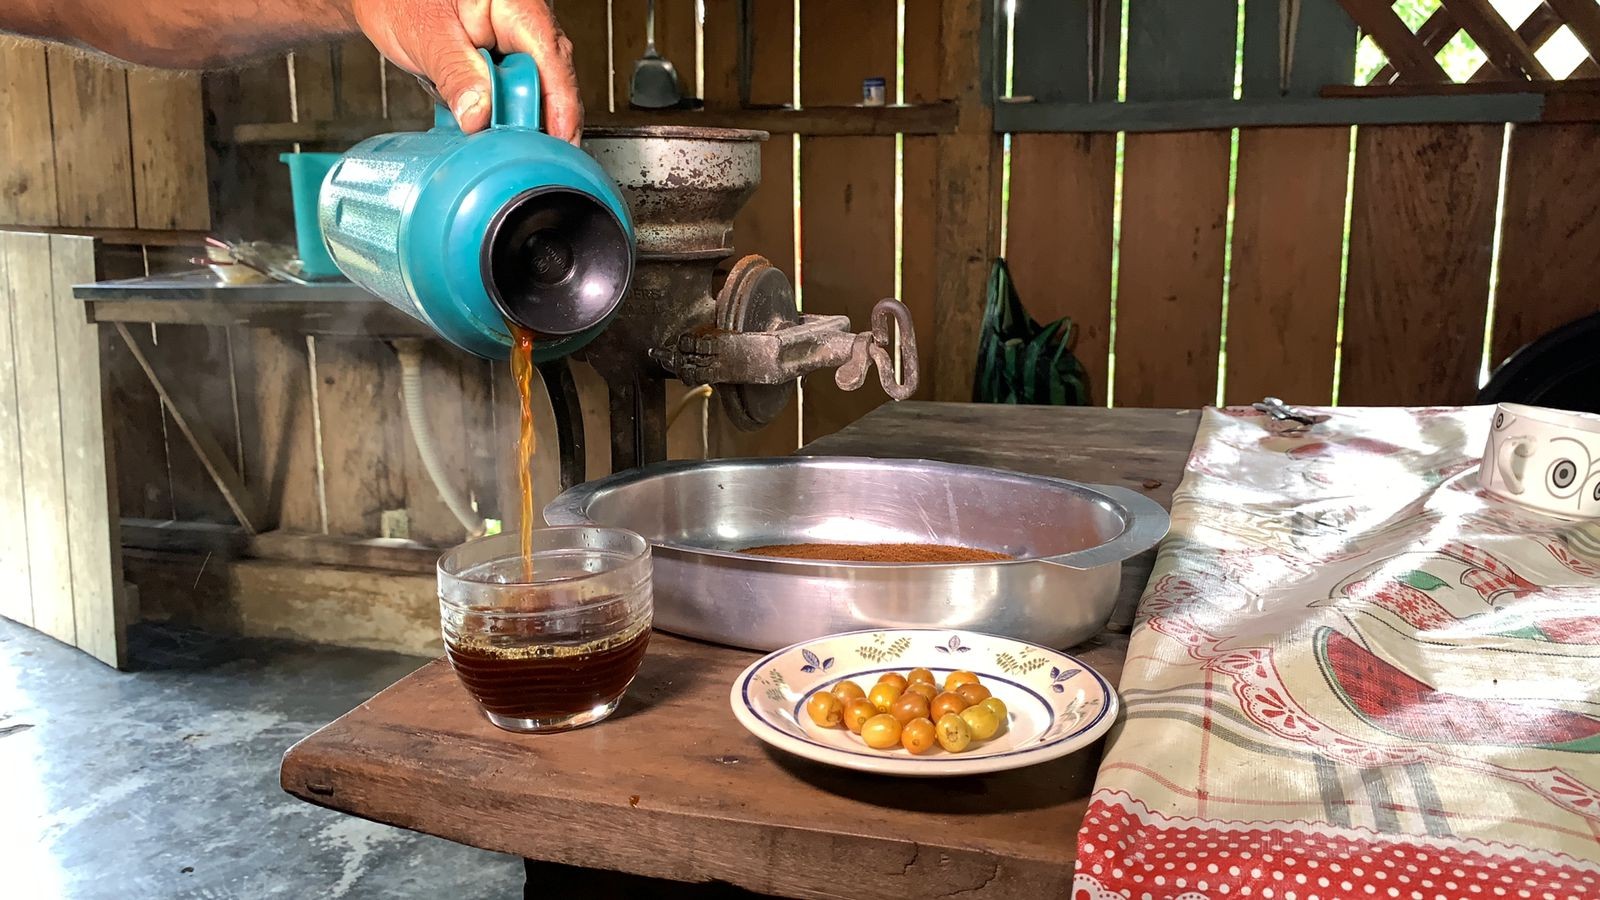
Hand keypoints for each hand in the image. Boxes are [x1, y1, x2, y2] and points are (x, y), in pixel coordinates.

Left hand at [352, 0, 582, 142]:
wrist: (380, 0)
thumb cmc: (400, 1)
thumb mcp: (427, 36)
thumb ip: (457, 74)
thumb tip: (480, 116)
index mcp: (513, 6)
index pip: (550, 55)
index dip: (561, 101)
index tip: (560, 138)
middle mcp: (519, 25)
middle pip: (548, 78)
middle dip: (535, 114)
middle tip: (517, 146)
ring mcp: (510, 47)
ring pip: (530, 91)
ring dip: (511, 117)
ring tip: (491, 133)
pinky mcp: (498, 66)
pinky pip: (508, 96)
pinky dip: (496, 116)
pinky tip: (481, 124)